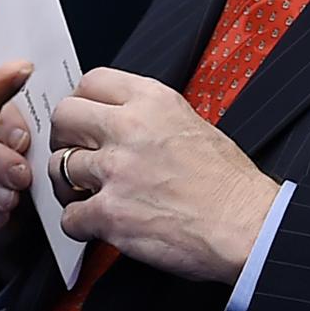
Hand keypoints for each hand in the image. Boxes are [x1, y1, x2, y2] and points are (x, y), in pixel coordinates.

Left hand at [47, 67, 278, 284]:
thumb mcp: (193, 124)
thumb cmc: (230, 186)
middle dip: (63, 139)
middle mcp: (129, 129)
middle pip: (64, 118)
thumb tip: (117, 120)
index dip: (81, 103)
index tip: (83, 120)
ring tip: (86, 195)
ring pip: (59, 167)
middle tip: (74, 155)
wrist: (250, 229)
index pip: (91, 82)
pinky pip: (69, 216)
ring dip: (68, 185)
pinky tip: (97, 225)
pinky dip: (78, 224)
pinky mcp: (111, 213)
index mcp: (152, 102)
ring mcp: (116, 171)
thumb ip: (150, 116)